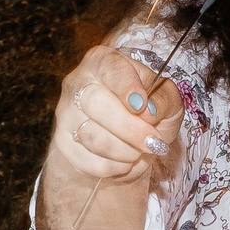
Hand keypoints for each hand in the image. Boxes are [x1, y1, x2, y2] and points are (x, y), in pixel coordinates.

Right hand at [46, 45, 184, 187]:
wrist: (127, 136)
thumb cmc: (147, 107)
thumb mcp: (166, 97)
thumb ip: (163, 98)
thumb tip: (149, 111)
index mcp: (103, 61)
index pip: (111, 69)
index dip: (126, 87)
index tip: (142, 105)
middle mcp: (78, 83)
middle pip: (95, 103)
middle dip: (129, 128)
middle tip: (153, 142)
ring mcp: (66, 114)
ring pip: (91, 136)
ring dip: (125, 151)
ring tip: (141, 151)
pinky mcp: (64, 144)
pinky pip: (88, 161)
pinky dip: (114, 167)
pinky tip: (126, 161)